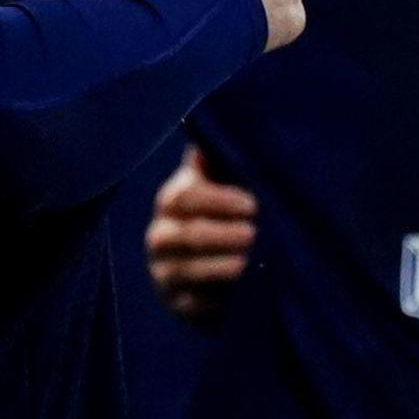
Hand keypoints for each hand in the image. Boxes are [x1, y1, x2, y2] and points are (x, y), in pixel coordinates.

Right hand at [148, 145, 258, 317]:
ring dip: (224, 269)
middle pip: (186, 236)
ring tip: (254, 264)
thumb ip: (223, 156)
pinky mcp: (177, 305)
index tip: (252, 205)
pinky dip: (218, 302)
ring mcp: (164, 273)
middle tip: (257, 236)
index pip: (184, 197)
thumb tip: (227, 112)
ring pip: (188, 272)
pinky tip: (244, 293)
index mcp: (172, 200)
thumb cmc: (231, 212)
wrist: (222, 265)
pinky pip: (193, 306)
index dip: (218, 201)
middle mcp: (160, 236)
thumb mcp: (225, 180)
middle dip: (225, 236)